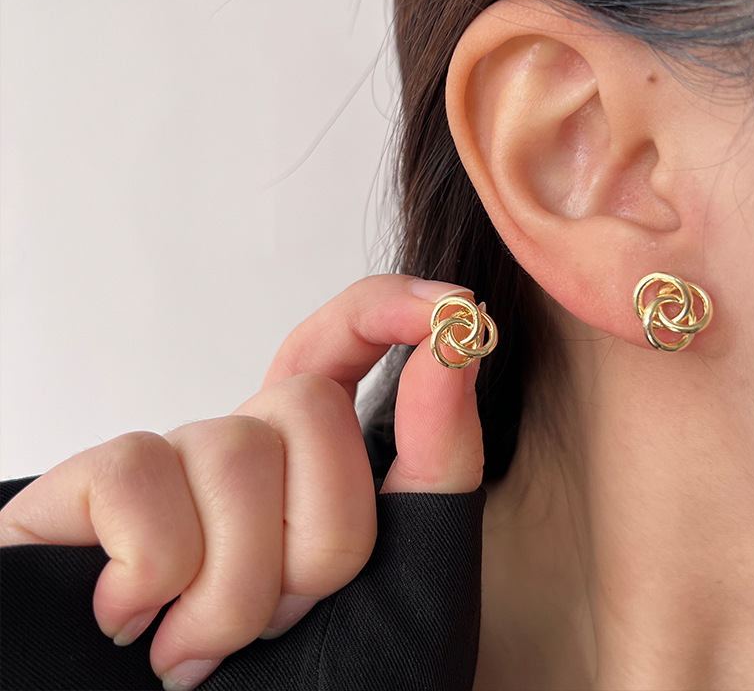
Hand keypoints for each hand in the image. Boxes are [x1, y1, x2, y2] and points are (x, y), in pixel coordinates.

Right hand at [0, 275, 485, 688]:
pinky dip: (152, 573)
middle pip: (309, 407)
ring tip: (207, 648)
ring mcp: (170, 463)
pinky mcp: (91, 487)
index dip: (388, 309)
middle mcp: (242, 446)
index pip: (342, 341)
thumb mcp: (407, 572)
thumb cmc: (323, 684)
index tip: (451, 308)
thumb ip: (436, 458)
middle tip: (291, 618)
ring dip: (239, 587)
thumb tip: (455, 345)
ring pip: (232, 449)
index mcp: (313, 457)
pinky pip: (136, 475)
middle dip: (325, 537)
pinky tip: (133, 619)